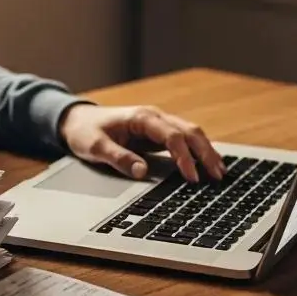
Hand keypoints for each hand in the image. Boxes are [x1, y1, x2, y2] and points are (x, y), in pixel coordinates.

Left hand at [59, 103, 224, 182]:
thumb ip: (117, 157)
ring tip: (220, 173)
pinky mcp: (157, 133)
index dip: (184, 157)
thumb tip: (142, 172)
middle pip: (189, 131)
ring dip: (206, 151)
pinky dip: (198, 150)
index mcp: (141, 117)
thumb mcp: (94, 146)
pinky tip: (207, 164)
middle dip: (205, 153)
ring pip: (190, 133)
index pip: (171, 136)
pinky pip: (183, 139)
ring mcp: (157, 124)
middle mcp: (153, 117)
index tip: (192, 178)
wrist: (76, 119)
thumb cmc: (85, 131)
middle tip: (217, 177)